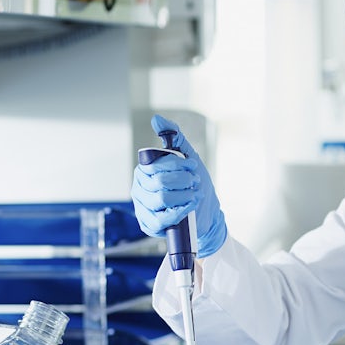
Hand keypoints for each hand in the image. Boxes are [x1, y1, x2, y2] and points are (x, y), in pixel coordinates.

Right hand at [131, 114, 226, 256]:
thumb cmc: (194, 184)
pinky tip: (190, 207)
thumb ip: (174, 137)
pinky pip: (162, 219)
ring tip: (195, 195)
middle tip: (195, 182)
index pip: (156, 164)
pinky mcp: (149, 225)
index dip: (178, 165)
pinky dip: (180, 212)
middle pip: (160, 182)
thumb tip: (156, 119)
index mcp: (144, 170)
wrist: (206, 212)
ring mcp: (142, 208)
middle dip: (184, 181)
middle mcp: (139, 188)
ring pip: (161, 200)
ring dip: (184, 196)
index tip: (193, 166)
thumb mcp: (188, 158)